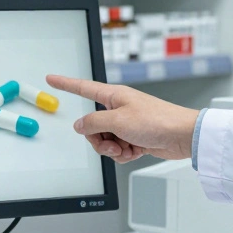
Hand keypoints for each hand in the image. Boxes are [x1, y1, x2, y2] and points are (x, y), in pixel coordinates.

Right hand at [47, 75, 199, 163]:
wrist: (182, 136)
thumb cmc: (157, 120)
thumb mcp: (118, 121)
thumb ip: (93, 123)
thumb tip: (79, 126)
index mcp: (113, 96)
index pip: (83, 88)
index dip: (66, 84)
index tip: (51, 78)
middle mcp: (118, 108)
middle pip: (92, 125)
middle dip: (98, 140)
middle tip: (111, 144)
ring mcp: (126, 124)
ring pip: (104, 139)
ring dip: (112, 149)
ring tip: (126, 148)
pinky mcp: (134, 137)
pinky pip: (118, 148)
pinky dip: (124, 154)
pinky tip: (135, 152)